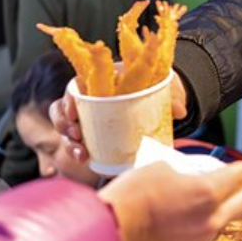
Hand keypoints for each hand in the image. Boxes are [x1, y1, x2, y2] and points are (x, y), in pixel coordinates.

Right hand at [50, 73, 188, 167]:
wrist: (160, 101)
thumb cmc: (155, 86)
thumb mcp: (164, 84)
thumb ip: (171, 94)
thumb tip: (180, 110)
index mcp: (99, 81)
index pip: (74, 87)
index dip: (68, 98)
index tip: (73, 111)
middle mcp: (88, 100)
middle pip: (62, 109)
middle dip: (63, 124)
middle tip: (76, 134)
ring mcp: (88, 119)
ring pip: (66, 130)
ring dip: (69, 142)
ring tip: (81, 153)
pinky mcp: (92, 137)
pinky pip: (76, 144)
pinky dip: (77, 152)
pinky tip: (85, 159)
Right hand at [99, 146, 241, 240]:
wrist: (109, 232)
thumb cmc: (130, 194)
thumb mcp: (162, 167)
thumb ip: (188, 170)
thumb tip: (194, 178)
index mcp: (208, 193)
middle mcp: (213, 219)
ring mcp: (203, 238)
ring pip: (230, 215)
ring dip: (230, 201)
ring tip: (217, 186)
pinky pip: (212, 228)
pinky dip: (211, 215)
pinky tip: (195, 206)